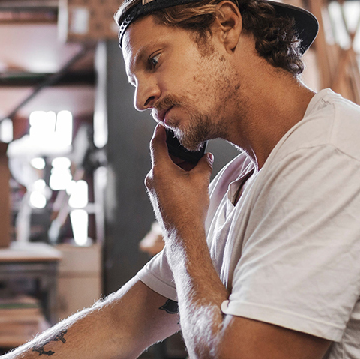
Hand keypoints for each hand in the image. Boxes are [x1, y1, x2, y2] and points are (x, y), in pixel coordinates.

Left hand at [146, 125, 212, 240]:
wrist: (183, 234)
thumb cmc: (191, 207)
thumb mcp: (201, 180)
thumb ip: (203, 164)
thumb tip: (207, 157)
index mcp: (160, 168)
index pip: (157, 143)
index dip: (161, 132)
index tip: (164, 124)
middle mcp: (152, 177)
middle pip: (161, 156)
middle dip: (176, 151)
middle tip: (190, 148)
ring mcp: (152, 188)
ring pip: (163, 169)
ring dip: (176, 165)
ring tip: (193, 166)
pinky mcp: (156, 198)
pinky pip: (163, 180)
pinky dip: (173, 176)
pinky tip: (187, 180)